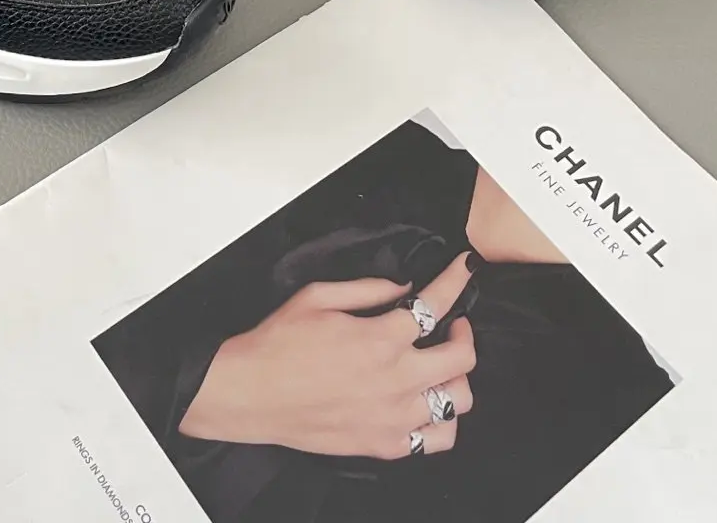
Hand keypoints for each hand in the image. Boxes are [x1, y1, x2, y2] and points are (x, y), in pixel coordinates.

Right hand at [179, 252, 476, 458]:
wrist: (253, 392)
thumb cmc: (278, 342)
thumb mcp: (317, 296)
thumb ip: (366, 289)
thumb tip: (403, 288)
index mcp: (380, 338)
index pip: (435, 305)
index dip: (456, 282)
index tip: (464, 270)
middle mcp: (396, 379)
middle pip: (462, 358)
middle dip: (464, 333)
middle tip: (451, 324)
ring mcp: (395, 418)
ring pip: (458, 400)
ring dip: (455, 377)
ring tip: (439, 365)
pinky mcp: (386, 445)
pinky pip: (437, 438)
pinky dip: (441, 419)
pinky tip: (425, 403)